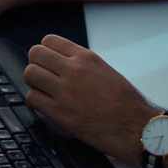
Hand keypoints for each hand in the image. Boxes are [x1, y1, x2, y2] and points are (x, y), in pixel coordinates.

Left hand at [21, 36, 159, 161]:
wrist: (136, 127)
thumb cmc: (127, 103)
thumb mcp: (105, 71)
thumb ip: (83, 65)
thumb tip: (63, 64)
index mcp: (86, 58)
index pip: (49, 40)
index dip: (45, 51)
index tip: (46, 60)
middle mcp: (73, 70)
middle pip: (35, 54)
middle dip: (36, 64)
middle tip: (41, 76)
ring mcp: (65, 91)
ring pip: (30, 74)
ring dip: (33, 82)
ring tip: (42, 91)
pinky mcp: (60, 113)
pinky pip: (32, 98)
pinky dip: (34, 102)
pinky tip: (43, 106)